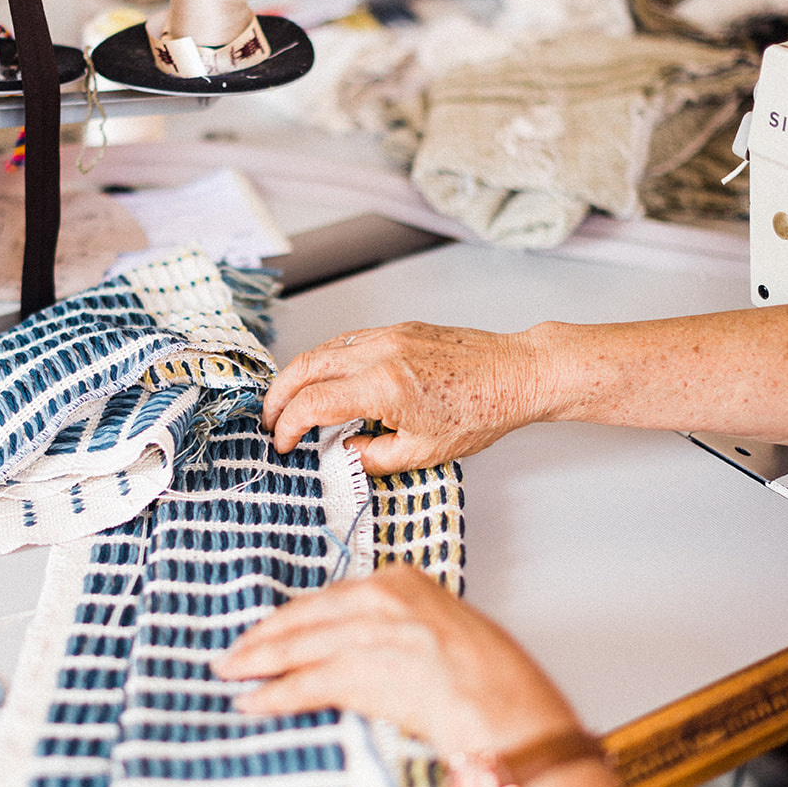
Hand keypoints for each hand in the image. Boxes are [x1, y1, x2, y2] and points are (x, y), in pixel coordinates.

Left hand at [215, 566, 579, 757]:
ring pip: (299, 647)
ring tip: (231, 675)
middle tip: (233, 653)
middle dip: (265, 639)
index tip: (270, 631)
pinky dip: (276, 695)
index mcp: (402, 581)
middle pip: (306, 617)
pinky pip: (307, 684)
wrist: (514, 715)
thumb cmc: (493, 683)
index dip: (294, 618)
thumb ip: (398, 626)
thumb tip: (357, 645)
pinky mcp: (367, 671)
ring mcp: (374, 633)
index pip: (330, 597)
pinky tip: (253, 703)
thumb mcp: (443, 630)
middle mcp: (384, 598)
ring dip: (259, 665)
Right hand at [262, 321, 547, 472]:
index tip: (283, 444)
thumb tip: (342, 453)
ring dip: (297, 375)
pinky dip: (324, 361)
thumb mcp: (423, 452)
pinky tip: (324, 380)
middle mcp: (379, 353)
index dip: (288, 426)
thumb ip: (372, 457)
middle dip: (279, 397)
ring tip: (289, 402)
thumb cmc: (481, 411)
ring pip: (322, 349)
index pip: (313, 404)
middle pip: (305, 367)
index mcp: (383, 387)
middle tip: (270, 422)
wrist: (516, 373)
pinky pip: (346, 341)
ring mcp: (388, 335)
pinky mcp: (398, 329)